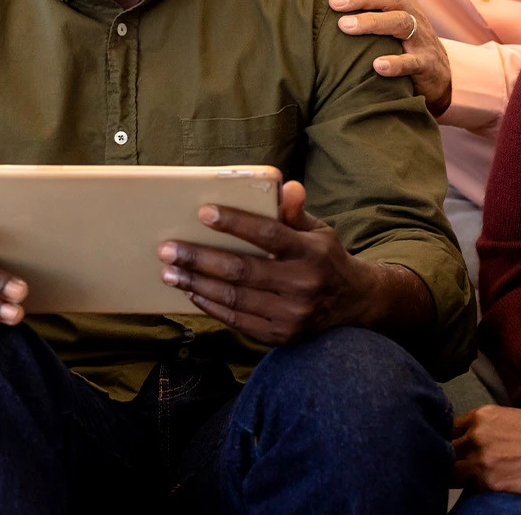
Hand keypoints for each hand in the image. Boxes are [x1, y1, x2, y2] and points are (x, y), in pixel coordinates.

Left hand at [158, 180, 374, 343]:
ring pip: (234, 298)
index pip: (268, 234)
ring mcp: (291, 315)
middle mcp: (302, 284)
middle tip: (168, 249)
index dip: (235, 223)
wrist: (352, 304)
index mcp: (311, 251)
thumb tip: (285, 184)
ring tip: (170, 272)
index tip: (203, 213)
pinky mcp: (281, 336)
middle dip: (199, 259)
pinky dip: (211, 306)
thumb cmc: (325, 258)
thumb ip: (294, 211)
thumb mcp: (318, 230)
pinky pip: (237, 321)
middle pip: (242, 270)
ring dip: (197, 284)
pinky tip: (192, 293)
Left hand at [329, 0, 450, 116]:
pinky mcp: (426, 63)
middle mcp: (412, 13)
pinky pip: (413, 62)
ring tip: (344, 26)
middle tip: (334, 1)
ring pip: (401, 23)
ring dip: (372, 23)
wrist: (437, 72)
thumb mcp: (394, 8)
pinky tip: (377, 66)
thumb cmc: (405, 36)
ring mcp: (421, 37)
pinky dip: (396, 63)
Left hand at [452, 406, 520, 495]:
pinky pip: (470, 489)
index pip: (449, 429)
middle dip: (451, 459)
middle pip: (447, 450)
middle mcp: (476, 435)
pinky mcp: (490, 483)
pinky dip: (474, 490)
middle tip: (458, 467)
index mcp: (482, 416)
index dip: (450, 441)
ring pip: (452, 473)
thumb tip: (468, 441)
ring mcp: (481, 460)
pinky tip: (487, 488)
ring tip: (471, 480)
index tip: (453, 450)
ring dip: (459, 477)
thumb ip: (485, 428)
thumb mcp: (511, 419)